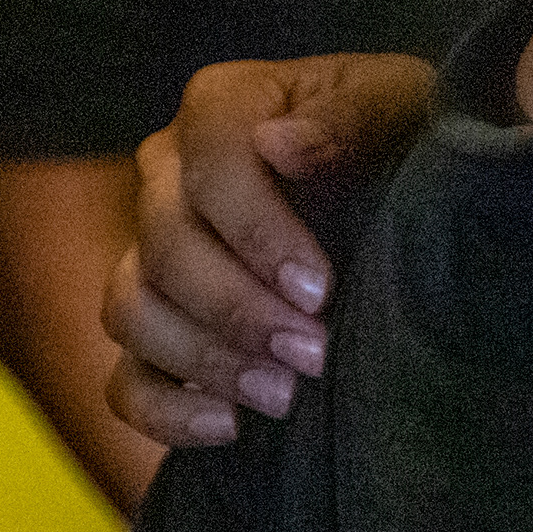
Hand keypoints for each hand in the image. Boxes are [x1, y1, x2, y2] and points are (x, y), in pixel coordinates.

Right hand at [108, 55, 430, 445]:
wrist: (407, 184)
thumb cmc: (404, 134)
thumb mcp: (401, 105)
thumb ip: (348, 117)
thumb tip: (280, 143)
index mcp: (222, 108)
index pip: (210, 165)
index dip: (257, 232)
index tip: (319, 287)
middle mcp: (167, 175)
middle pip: (165, 249)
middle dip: (240, 311)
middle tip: (315, 354)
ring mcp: (150, 253)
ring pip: (132, 313)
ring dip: (206, 360)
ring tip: (286, 394)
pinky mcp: (159, 326)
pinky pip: (125, 381)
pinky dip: (166, 411)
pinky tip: (231, 426)